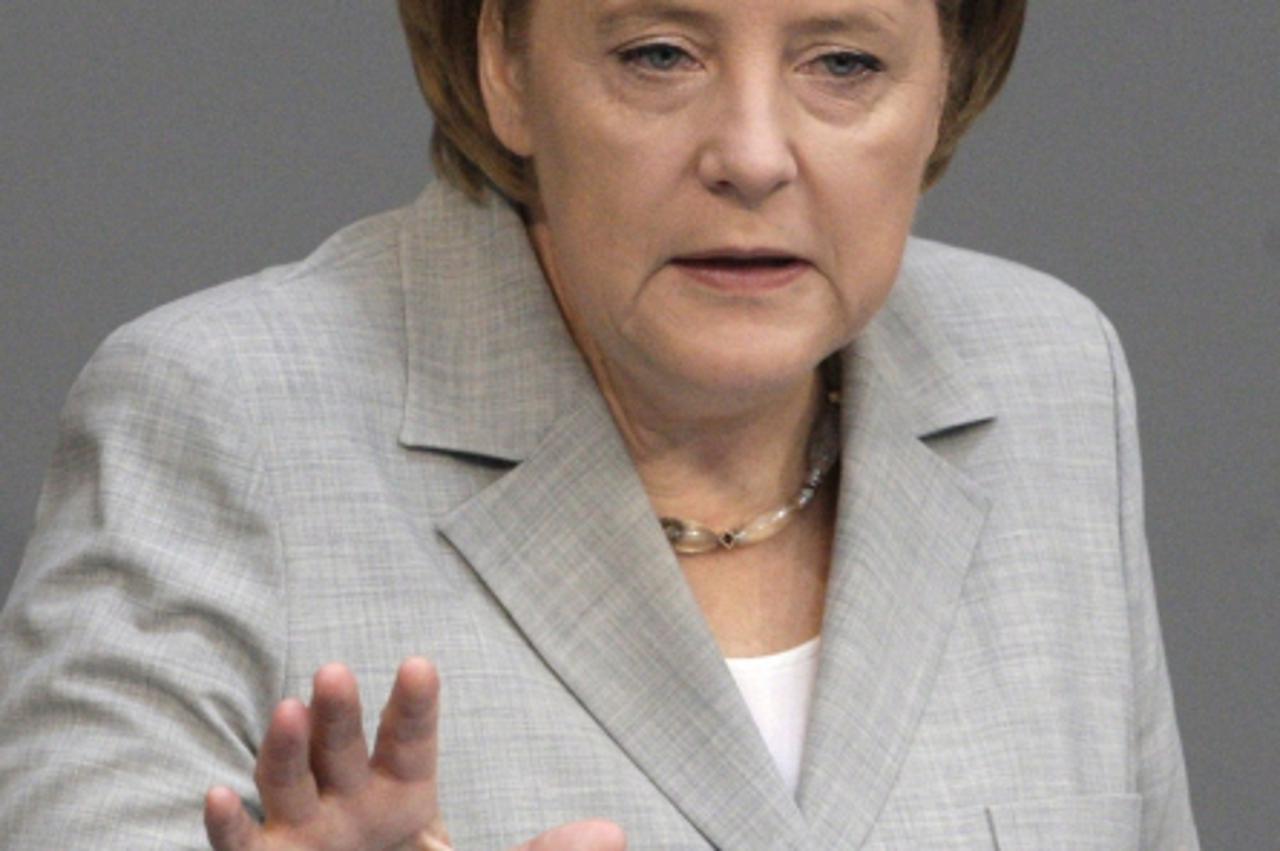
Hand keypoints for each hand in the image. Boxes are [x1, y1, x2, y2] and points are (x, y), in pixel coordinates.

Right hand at [204, 657, 625, 850]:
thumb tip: (612, 832)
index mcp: (403, 795)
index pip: (411, 742)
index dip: (414, 706)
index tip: (419, 665)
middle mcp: (347, 803)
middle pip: (343, 748)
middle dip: (340, 713)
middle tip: (336, 671)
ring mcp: (303, 833)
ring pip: (287, 783)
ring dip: (285, 749)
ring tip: (288, 711)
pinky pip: (242, 844)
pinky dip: (226, 824)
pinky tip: (213, 793)